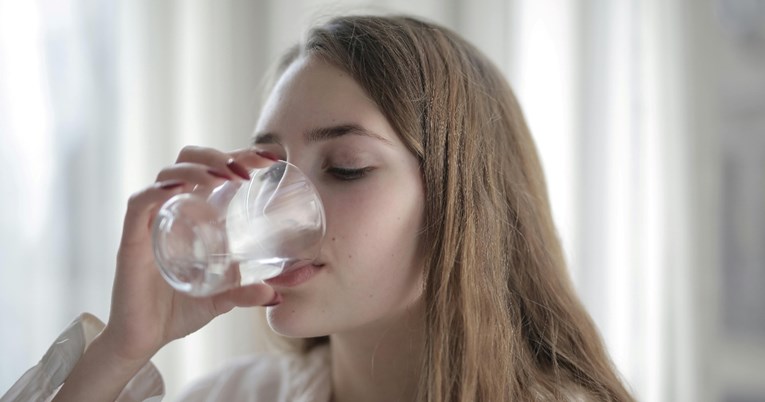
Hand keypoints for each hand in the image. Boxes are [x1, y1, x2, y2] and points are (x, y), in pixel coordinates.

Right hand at [102, 146, 276, 362]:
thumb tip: (276, 295)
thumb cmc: (178, 310)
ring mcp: (150, 222)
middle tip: (246, 170)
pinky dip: (157, 191)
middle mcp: (172, 210)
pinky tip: (179, 189)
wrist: (142, 340)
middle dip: (218, 155)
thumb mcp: (221, 299)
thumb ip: (245, 293)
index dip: (239, 156)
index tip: (269, 159)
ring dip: (197, 168)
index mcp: (194, 213)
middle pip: (189, 160)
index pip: (214, 169)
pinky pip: (139, 204)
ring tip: (223, 177)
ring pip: (167, 174)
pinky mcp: (131, 240)